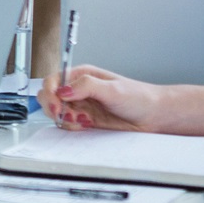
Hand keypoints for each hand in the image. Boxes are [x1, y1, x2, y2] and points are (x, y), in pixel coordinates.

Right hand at [40, 66, 203, 136]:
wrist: (153, 116)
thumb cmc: (139, 97)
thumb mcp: (112, 89)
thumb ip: (86, 87)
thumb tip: (63, 90)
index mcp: (82, 75)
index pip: (53, 81)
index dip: (50, 93)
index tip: (58, 106)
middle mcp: (78, 89)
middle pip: (50, 96)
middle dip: (53, 107)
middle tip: (65, 115)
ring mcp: (81, 105)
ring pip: (57, 112)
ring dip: (65, 118)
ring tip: (83, 120)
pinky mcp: (86, 120)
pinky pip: (68, 124)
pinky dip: (73, 127)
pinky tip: (87, 124)